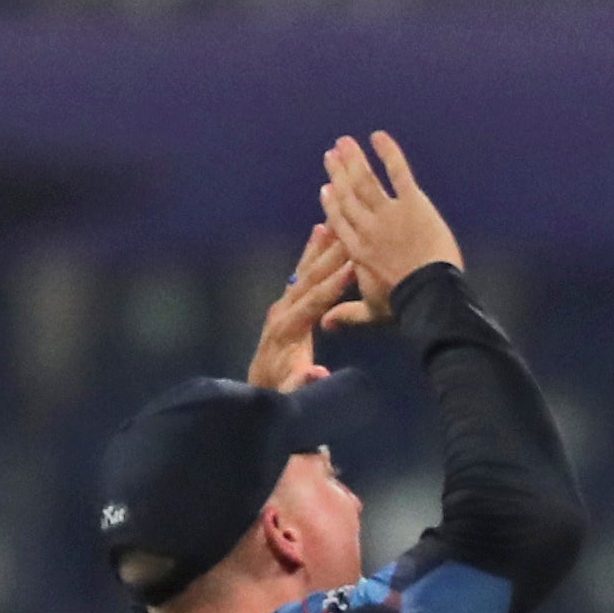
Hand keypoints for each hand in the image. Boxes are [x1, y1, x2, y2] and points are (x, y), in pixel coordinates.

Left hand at [246, 226, 365, 392]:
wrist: (259, 392)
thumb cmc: (281, 393)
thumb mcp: (291, 394)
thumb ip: (302, 382)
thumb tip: (318, 372)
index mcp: (287, 329)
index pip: (313, 302)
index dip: (333, 285)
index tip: (354, 266)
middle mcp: (281, 310)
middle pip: (309, 277)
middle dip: (332, 254)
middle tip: (352, 230)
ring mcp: (282, 303)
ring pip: (305, 269)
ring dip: (322, 244)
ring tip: (337, 218)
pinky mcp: (286, 302)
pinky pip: (302, 272)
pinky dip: (313, 250)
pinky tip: (321, 230)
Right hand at [317, 131, 464, 307]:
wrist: (430, 295)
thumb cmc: (404, 306)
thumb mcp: (373, 313)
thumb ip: (349, 314)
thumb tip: (324, 324)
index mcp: (357, 252)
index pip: (340, 222)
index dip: (332, 204)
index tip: (326, 189)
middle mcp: (367, 228)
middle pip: (348, 196)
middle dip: (339, 174)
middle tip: (330, 155)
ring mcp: (388, 214)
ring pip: (366, 181)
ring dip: (354, 160)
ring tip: (345, 143)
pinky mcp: (412, 204)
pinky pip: (398, 173)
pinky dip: (389, 153)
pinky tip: (378, 137)